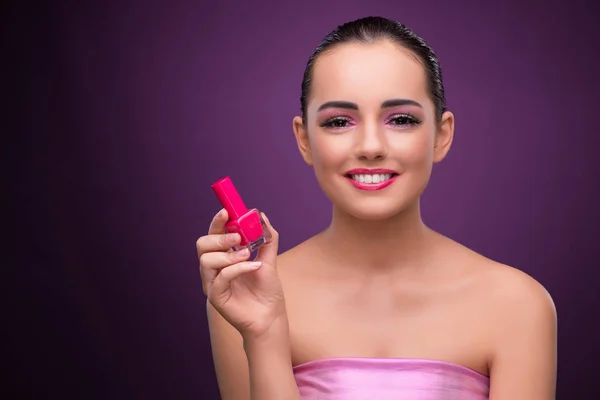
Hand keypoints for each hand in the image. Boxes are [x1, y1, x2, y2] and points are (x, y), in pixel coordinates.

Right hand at [197, 209, 285, 338]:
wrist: (271, 316)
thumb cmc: (267, 290)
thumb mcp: (269, 259)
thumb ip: (266, 238)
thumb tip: (261, 216)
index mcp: (223, 257)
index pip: (213, 235)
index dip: (217, 222)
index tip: (227, 212)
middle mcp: (214, 269)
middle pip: (202, 245)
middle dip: (220, 238)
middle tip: (238, 239)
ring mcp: (213, 283)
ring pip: (206, 261)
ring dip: (228, 255)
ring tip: (248, 256)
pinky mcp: (216, 297)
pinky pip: (220, 278)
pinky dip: (238, 269)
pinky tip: (254, 268)